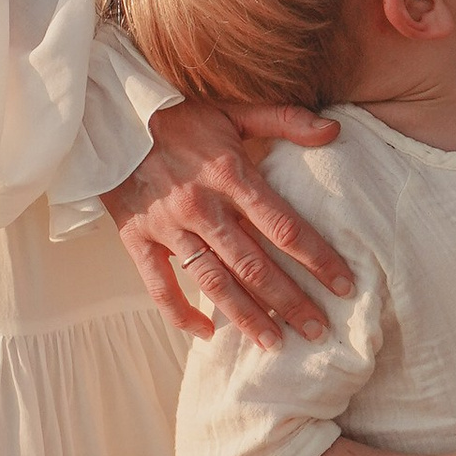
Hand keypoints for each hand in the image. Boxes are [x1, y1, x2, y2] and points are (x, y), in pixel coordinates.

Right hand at [102, 99, 350, 347]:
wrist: (110, 119)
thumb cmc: (180, 119)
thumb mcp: (233, 111)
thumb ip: (284, 120)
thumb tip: (334, 130)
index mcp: (229, 174)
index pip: (283, 226)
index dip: (317, 258)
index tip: (344, 284)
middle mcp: (201, 206)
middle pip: (253, 264)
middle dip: (289, 300)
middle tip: (319, 330)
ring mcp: (168, 227)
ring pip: (212, 282)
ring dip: (246, 316)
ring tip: (275, 344)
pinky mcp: (137, 240)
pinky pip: (159, 287)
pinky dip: (181, 314)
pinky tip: (207, 334)